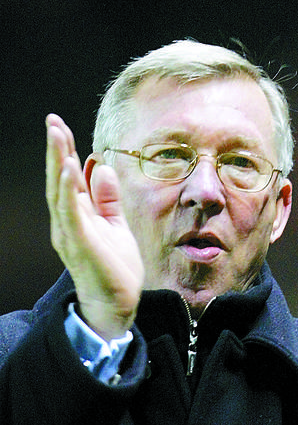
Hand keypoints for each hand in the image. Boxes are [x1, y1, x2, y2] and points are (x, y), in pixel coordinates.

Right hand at [46, 114, 143, 339]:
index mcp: (78, 216)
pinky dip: (66, 190)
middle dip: (56, 150)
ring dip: (58, 162)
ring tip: (56, 135)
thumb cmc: (115, 267)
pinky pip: (70, 213)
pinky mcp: (79, 243)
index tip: (61, 127)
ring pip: (60, 192)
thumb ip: (108, 199)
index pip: (69, 179)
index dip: (65, 152)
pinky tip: (68, 169)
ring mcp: (71, 233)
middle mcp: (68, 222)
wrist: (117, 303)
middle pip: (59, 180)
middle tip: (52, 121)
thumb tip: (104, 168)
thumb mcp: (116, 226)